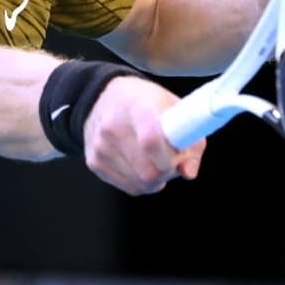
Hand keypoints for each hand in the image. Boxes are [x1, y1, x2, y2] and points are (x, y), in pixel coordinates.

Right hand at [82, 76, 204, 195]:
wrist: (105, 97)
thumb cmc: (146, 102)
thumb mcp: (174, 108)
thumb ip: (190, 141)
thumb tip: (188, 171)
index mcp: (136, 107)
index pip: (151, 142)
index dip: (171, 158)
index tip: (179, 156)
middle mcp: (113, 127)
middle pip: (147, 171)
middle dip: (166, 173)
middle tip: (170, 161)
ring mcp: (100, 146)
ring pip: (139, 184)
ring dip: (155, 180)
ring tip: (155, 161)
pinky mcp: (94, 162)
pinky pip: (128, 187)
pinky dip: (141, 182)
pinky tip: (141, 165)